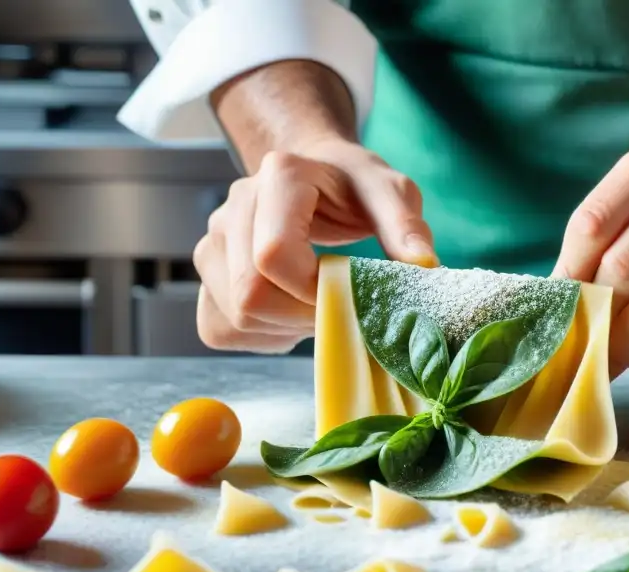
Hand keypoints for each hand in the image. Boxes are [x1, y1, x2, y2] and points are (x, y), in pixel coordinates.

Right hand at [194, 141, 436, 352]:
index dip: (314, 292)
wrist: (314, 177)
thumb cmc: (351, 187)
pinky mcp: (205, 279)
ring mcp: (211, 244)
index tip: (349, 294)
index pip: (275, 256)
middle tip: (338, 308)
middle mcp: (232, 209)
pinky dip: (261, 336)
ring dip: (283, 328)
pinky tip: (289, 315)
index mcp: (279, 178)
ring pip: (235, 317)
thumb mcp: (389, 190)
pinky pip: (220, 328)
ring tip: (315, 305)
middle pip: (250, 295)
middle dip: (301, 317)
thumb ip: (405, 223)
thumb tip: (422, 264)